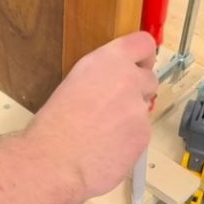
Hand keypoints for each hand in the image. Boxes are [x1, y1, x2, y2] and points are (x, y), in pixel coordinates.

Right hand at [26, 32, 158, 199]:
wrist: (54, 160)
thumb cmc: (53, 123)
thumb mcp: (73, 84)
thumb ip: (100, 78)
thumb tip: (110, 86)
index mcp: (108, 60)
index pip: (143, 43)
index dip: (143, 56)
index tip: (138, 65)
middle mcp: (128, 79)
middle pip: (150, 79)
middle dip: (137, 91)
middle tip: (114, 107)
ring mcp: (139, 108)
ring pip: (143, 110)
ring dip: (130, 119)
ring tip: (102, 134)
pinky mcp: (144, 135)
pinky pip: (141, 134)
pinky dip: (128, 141)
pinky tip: (107, 149)